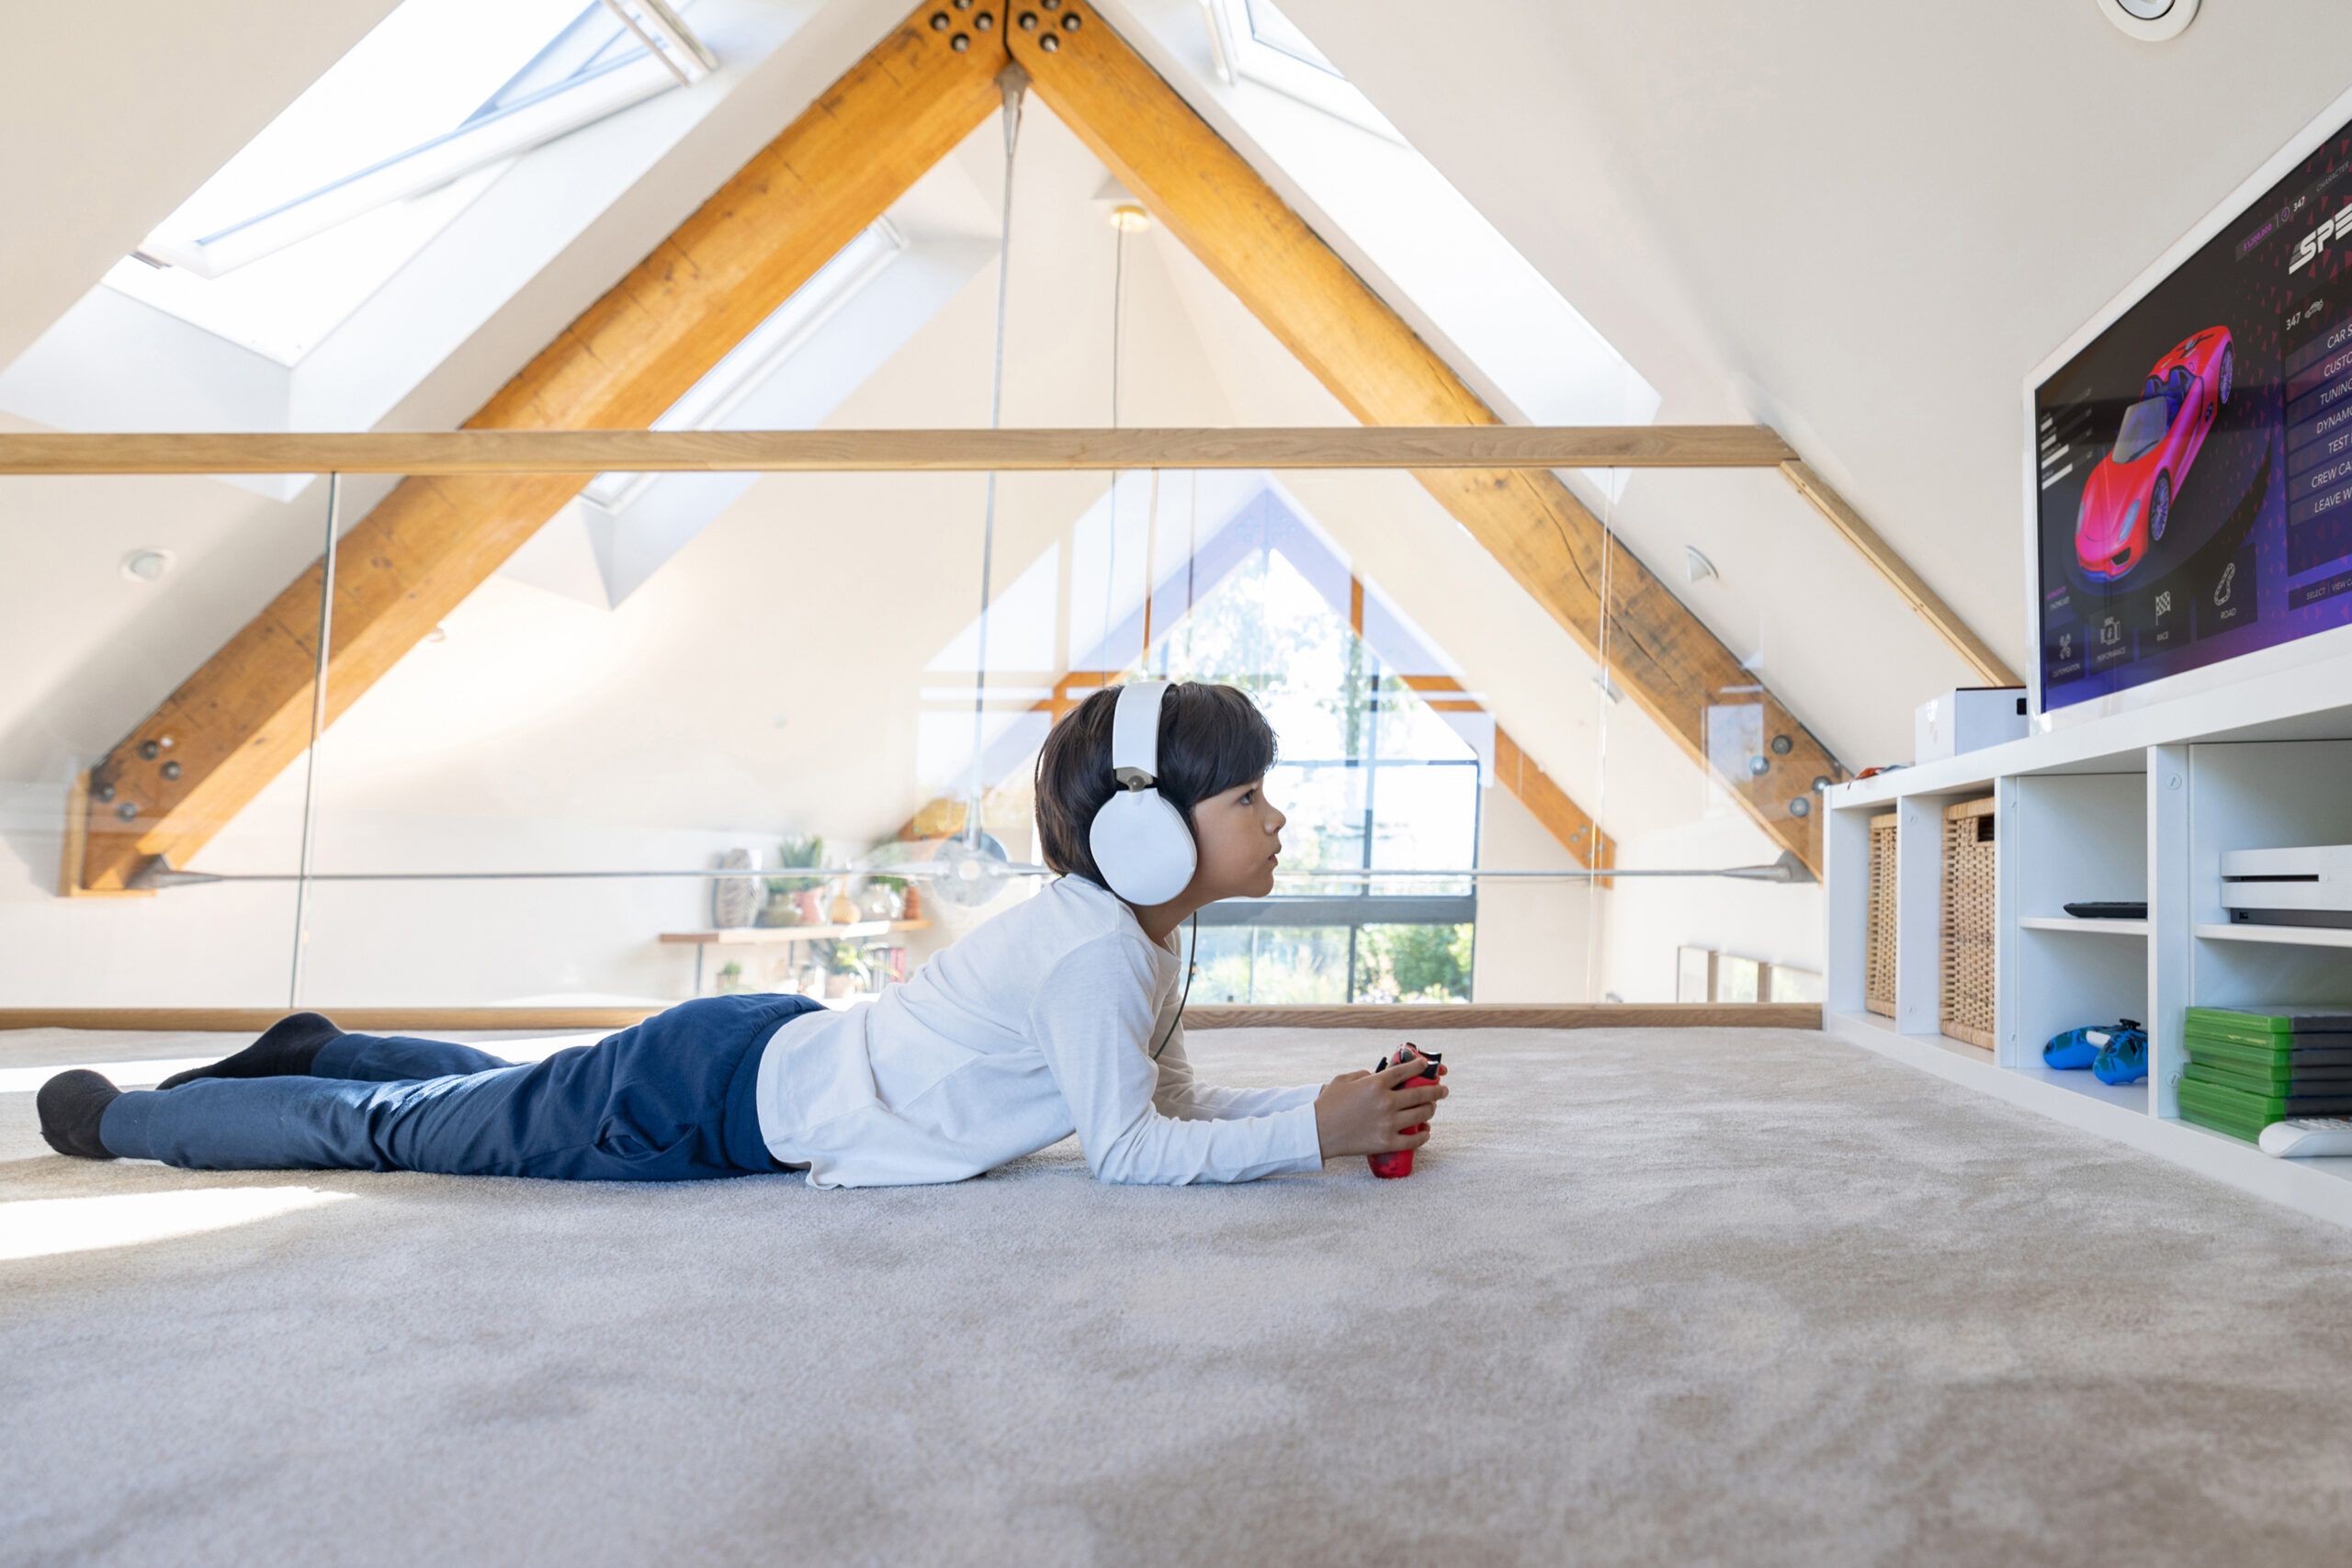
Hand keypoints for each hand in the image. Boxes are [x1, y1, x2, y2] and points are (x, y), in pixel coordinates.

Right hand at [1314, 1055, 1448, 1161]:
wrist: (1317, 1132)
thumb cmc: (1328, 1104)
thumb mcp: (1344, 1080)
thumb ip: (1364, 1075)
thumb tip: (1378, 1076)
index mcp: (1376, 1084)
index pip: (1406, 1071)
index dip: (1420, 1067)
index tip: (1427, 1066)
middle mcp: (1386, 1102)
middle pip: (1421, 1094)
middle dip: (1436, 1091)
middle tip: (1442, 1090)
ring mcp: (1388, 1123)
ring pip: (1422, 1115)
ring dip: (1431, 1111)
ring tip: (1432, 1109)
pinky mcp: (1386, 1142)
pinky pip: (1414, 1140)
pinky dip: (1423, 1136)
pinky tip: (1426, 1132)